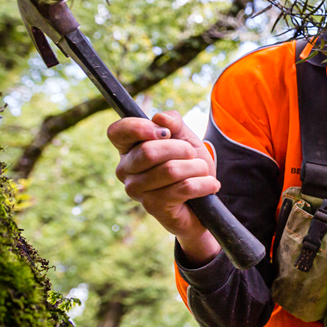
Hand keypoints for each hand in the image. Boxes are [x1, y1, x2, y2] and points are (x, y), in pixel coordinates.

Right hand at [107, 110, 220, 257]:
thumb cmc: (188, 164)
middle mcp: (125, 170)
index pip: (117, 131)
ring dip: (197, 168)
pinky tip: (210, 185)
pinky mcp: (153, 207)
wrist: (201, 197)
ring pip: (170, 170)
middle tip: (192, 155)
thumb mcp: (185, 138)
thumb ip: (174, 123)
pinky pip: (184, 188)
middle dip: (182, 149)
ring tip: (203, 171)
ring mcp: (136, 190)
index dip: (139, 128)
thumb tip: (160, 118)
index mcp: (128, 149)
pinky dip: (204, 184)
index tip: (165, 132)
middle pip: (148, 151)